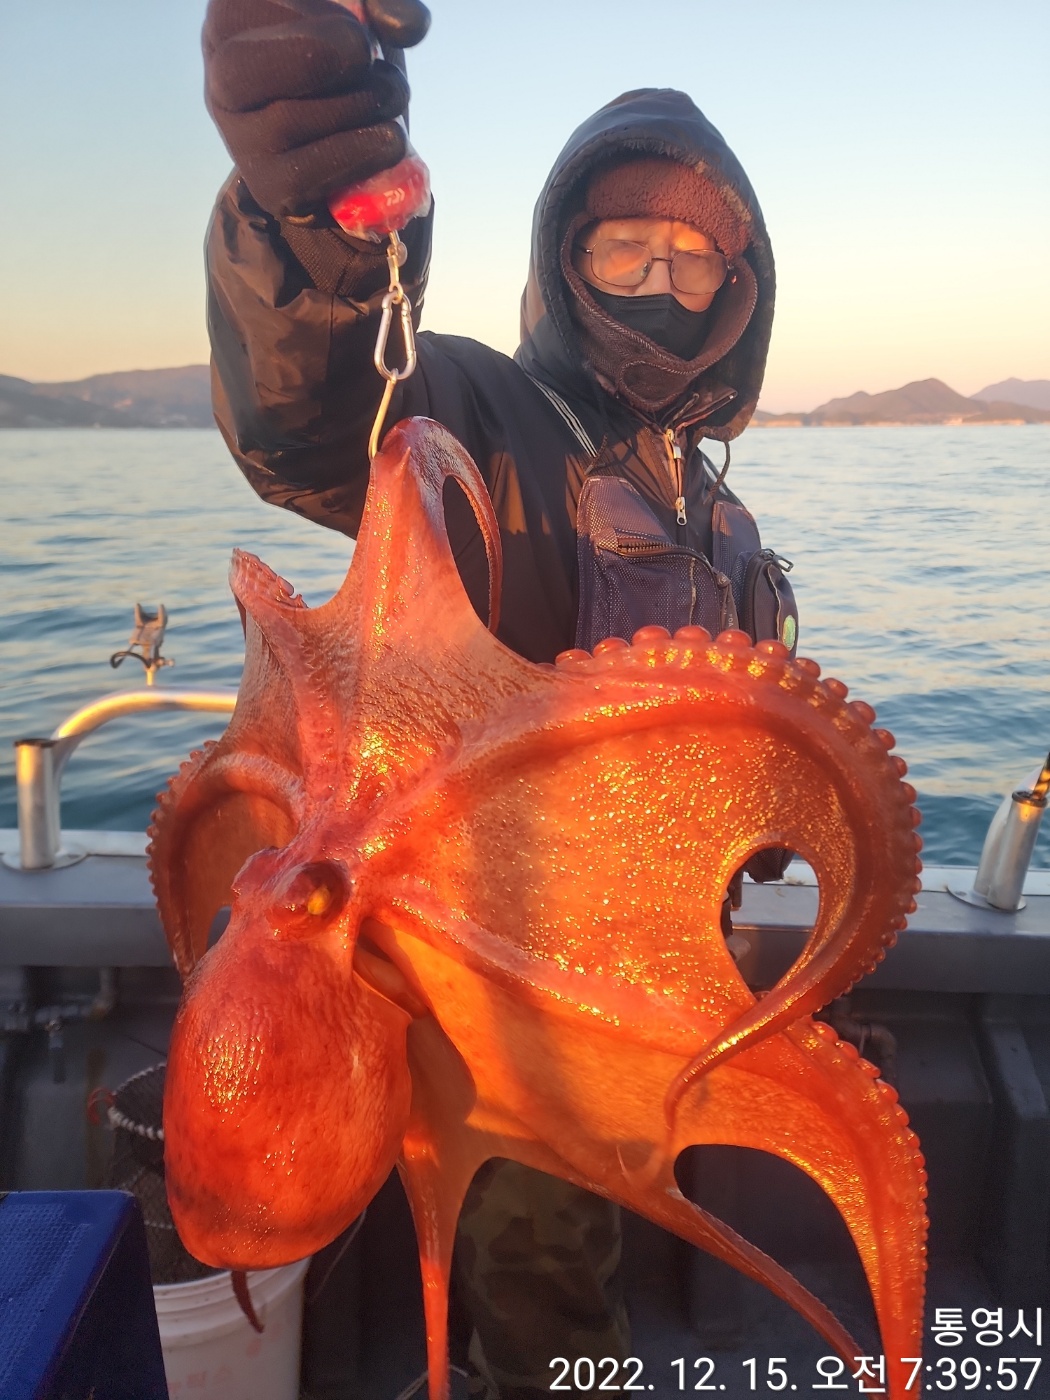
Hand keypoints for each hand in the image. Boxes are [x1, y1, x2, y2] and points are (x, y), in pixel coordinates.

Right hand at [203, 0, 430, 218]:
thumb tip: (406, 26)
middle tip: (364, 52)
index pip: (250, 8)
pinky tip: (388, 139)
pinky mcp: (270, 188)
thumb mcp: (361, 17)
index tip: (354, 26)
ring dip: (358, 105)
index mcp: (230, 20)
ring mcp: (239, 139)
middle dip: (312, 57)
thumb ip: (384, 3)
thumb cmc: (350, 59)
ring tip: (393, 94)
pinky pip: (309, 175)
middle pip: (240, 68)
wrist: (355, 138)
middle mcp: (220, 79)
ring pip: (285, 123)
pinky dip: (361, 153)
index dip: (312, 11)